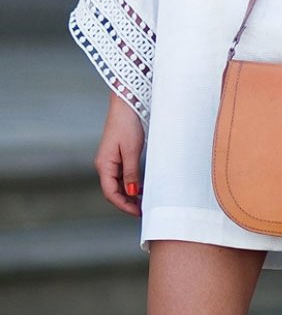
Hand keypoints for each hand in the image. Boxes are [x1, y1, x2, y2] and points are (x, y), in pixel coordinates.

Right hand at [94, 92, 144, 216]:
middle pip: (113, 190)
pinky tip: (140, 186)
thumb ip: (131, 172)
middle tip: (142, 209)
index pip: (110, 193)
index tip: (137, 212)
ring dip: (128, 193)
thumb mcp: (131, 150)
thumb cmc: (127, 123)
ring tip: (143, 200)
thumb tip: (131, 192)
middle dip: (126, 202)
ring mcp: (110, 159)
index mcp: (104, 164)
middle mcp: (104, 164)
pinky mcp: (117, 153)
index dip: (123, 205)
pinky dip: (130, 182)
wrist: (127, 101)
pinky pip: (121, 174)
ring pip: (117, 183)